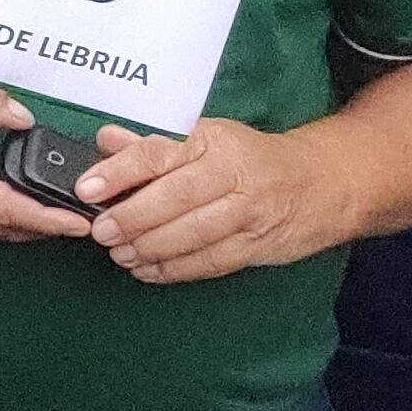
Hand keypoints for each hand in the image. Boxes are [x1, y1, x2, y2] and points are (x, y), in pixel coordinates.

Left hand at [81, 118, 339, 280]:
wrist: (324, 182)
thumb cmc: (252, 159)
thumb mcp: (207, 139)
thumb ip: (154, 145)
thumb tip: (106, 140)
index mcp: (213, 142)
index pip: (158, 154)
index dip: (119, 172)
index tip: (87, 189)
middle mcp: (232, 175)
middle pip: (175, 198)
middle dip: (132, 218)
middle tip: (102, 232)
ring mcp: (249, 213)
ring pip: (193, 235)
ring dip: (150, 249)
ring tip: (121, 255)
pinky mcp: (259, 244)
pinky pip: (212, 262)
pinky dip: (176, 270)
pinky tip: (148, 271)